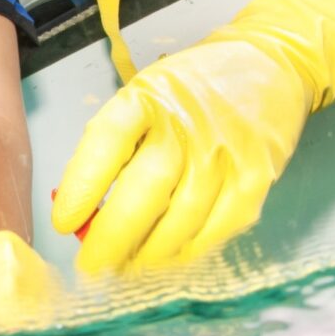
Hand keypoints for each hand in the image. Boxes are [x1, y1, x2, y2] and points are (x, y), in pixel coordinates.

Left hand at [53, 0, 334, 272]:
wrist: (271, 65)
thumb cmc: (192, 90)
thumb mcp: (146, 95)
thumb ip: (116, 146)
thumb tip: (85, 215)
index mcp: (149, 97)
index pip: (107, 140)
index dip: (81, 186)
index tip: (63, 224)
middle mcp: (188, 124)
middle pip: (144, 191)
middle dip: (111, 238)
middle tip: (91, 266)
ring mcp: (226, 153)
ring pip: (180, 220)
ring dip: (148, 254)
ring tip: (125, 269)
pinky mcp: (256, 178)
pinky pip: (216, 229)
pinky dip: (188, 251)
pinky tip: (167, 259)